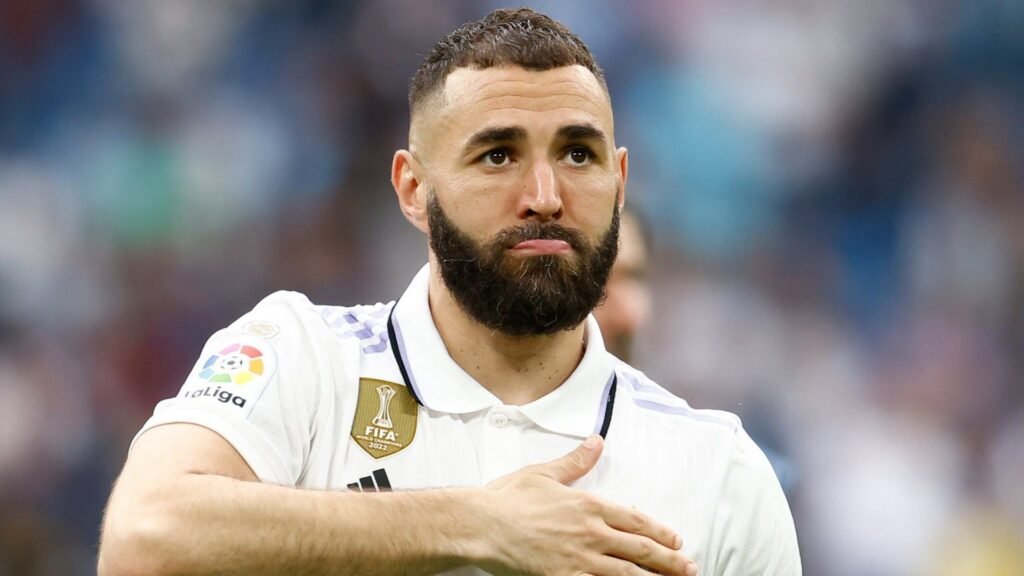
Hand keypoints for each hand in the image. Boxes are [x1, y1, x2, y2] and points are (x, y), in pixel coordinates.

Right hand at [478, 435, 697, 575]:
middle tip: (688, 568)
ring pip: (627, 574)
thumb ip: (575, 461)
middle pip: (640, 551)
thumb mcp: (544, 472)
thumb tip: (596, 442)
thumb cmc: (508, 498)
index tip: (676, 540)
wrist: (481, 525)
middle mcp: (590, 534)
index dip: (660, 531)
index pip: (635, 521)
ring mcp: (579, 560)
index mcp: (588, 505)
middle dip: (669, 561)